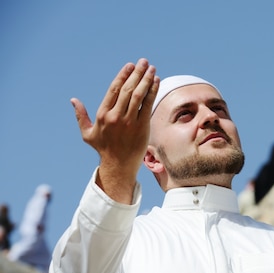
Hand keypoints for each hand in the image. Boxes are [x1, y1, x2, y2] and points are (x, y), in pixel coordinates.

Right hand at [71, 58, 158, 202]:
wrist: (118, 166)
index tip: (130, 66)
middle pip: (127, 89)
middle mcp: (115, 116)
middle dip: (137, 73)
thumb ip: (81, 116)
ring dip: (146, 80)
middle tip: (144, 62)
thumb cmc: (103, 149)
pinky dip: (153, 92)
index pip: (114, 89)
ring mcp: (129, 121)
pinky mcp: (141, 127)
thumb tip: (73, 100)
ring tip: (152, 69)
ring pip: (138, 95)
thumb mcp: (88, 133)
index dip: (123, 75)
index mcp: (103, 114)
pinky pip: (148, 105)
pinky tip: (157, 82)